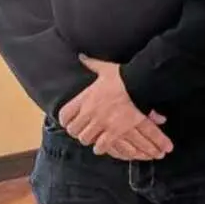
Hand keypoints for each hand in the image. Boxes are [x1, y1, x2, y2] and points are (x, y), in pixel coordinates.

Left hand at [58, 56, 173, 159]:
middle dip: (77, 131)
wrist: (140, 84)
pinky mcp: (114, 131)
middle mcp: (90, 112)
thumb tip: (81, 56)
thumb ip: (91, 64)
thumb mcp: (104, 68)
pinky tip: (102, 145)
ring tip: (93, 138)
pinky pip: (101, 146)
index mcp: (85, 98)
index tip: (70, 121)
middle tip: (83, 131)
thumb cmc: (122, 76)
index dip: (66, 120)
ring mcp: (101, 122)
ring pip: (85, 139)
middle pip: (73, 130)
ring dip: (89, 139)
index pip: (65, 115)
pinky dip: (101, 147)